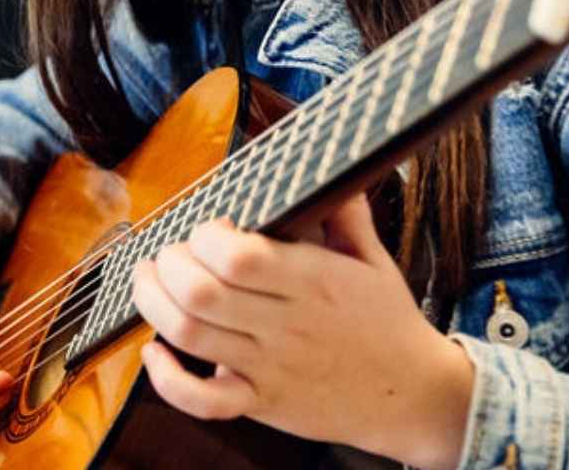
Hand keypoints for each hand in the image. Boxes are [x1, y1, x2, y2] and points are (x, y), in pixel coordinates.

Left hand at [131, 192, 473, 468]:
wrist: (419, 395)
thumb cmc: (388, 320)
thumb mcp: (373, 260)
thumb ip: (345, 212)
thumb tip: (328, 165)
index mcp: (314, 282)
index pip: (238, 256)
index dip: (206, 236)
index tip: (210, 227)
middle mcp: (288, 325)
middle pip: (200, 291)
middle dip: (168, 263)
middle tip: (170, 253)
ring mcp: (271, 368)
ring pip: (189, 334)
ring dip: (153, 302)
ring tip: (149, 281)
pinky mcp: (261, 404)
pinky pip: (201, 401)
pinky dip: (166, 378)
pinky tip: (154, 351)